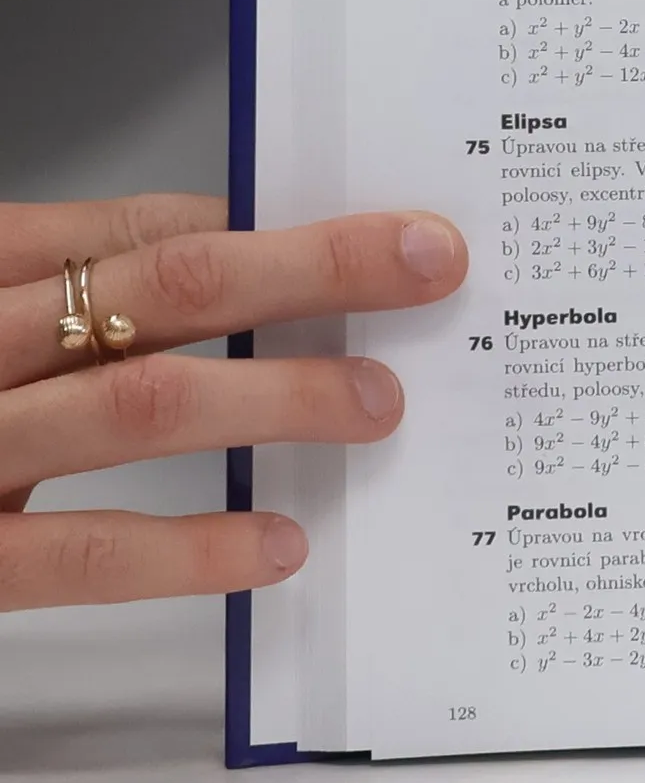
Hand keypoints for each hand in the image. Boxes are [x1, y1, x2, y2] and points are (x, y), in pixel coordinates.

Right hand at [0, 196, 466, 610]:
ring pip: (142, 402)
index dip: (274, 228)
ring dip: (278, 397)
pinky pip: (87, 553)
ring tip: (379, 402)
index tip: (389, 234)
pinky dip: (190, 545)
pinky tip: (279, 541)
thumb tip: (256, 276)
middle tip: (427, 267)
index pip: (140, 230)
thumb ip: (80, 308)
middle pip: (167, 286)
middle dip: (314, 270)